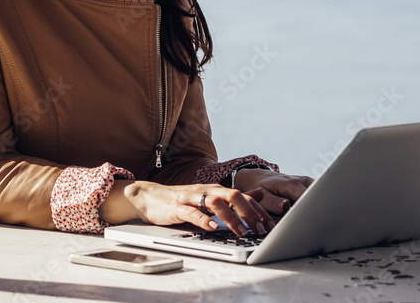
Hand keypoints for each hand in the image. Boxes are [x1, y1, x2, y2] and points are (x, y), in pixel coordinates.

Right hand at [122, 181, 273, 236]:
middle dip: (249, 212)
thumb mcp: (210, 197)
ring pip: (215, 202)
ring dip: (230, 217)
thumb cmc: (182, 200)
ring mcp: (192, 198)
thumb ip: (233, 198)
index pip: (243, 197)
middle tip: (260, 228)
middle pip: (233, 195)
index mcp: (216, 189)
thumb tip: (258, 196)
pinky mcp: (178, 207)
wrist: (150, 197)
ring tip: (241, 231)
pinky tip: (213, 228)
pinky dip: (204, 220)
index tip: (269, 225)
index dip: (257, 210)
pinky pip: (192, 212)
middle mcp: (207, 190)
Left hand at [233, 169, 313, 215]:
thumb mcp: (262, 198)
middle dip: (319, 210)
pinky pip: (317, 194)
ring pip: (320, 195)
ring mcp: (307, 182)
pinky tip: (312, 214)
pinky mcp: (308, 186)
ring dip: (319, 206)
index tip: (313, 222)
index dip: (312, 210)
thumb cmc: (259, 188)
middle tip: (316, 225)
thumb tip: (286, 207)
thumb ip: (274, 203)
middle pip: (318, 196)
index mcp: (292, 184)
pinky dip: (316, 204)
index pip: (309, 197)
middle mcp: (302, 181)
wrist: (258, 177)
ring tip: (315, 221)